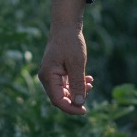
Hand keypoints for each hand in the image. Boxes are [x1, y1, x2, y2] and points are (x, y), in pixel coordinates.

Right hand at [38, 0, 93, 114]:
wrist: (66, 26)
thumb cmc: (70, 42)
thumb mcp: (77, 63)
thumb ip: (77, 84)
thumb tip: (79, 103)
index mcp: (48, 76)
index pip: (58, 100)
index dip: (71, 108)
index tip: (84, 110)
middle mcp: (46, 78)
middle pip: (60, 98)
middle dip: (76, 98)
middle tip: (90, 89)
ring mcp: (51, 75)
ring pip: (64, 92)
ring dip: (78, 91)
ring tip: (90, 83)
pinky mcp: (56, 72)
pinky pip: (65, 84)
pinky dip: (76, 84)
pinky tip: (87, 80)